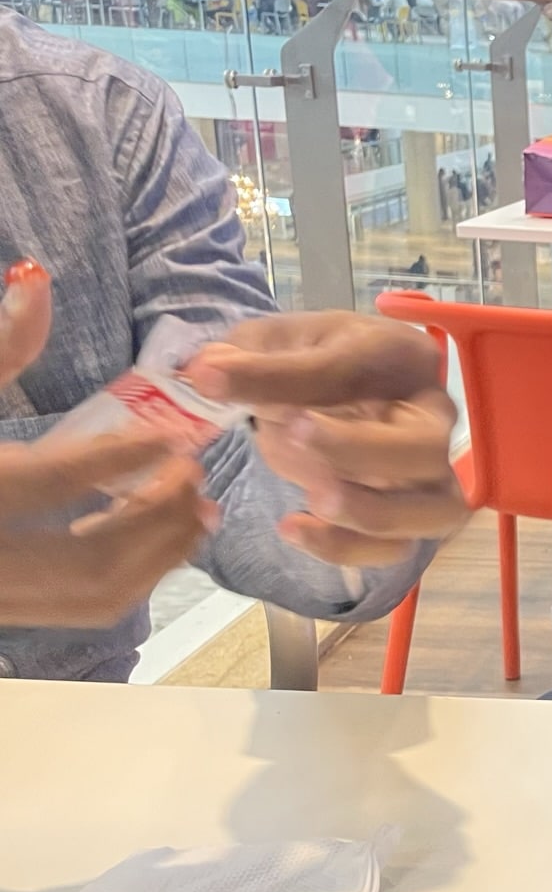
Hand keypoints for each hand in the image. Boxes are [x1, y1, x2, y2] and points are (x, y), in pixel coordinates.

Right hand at [0, 272, 214, 625]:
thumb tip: (36, 280)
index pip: (50, 479)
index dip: (120, 458)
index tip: (175, 438)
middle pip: (92, 556)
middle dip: (158, 518)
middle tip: (195, 474)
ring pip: (98, 594)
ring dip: (158, 553)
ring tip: (195, 506)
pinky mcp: (12, 611)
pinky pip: (85, 606)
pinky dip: (133, 573)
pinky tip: (153, 531)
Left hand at [184, 311, 468, 565]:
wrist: (329, 397)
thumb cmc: (312, 362)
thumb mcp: (274, 345)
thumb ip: (248, 360)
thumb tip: (204, 374)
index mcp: (403, 357)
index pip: (355, 368)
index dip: (290, 380)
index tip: (215, 381)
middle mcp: (434, 418)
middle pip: (427, 445)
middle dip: (360, 449)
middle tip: (292, 436)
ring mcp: (432, 475)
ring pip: (432, 508)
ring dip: (370, 511)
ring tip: (312, 500)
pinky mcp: (413, 519)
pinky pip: (397, 547)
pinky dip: (349, 548)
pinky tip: (294, 529)